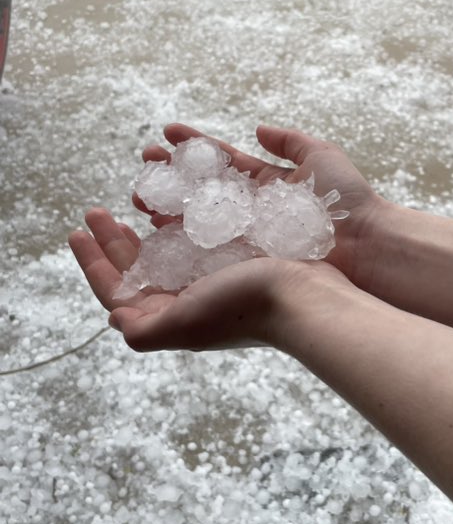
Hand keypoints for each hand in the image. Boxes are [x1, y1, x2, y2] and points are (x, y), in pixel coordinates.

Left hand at [69, 207, 342, 351]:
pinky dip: (180, 214)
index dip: (93, 264)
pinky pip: (198, 232)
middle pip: (139, 266)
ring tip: (133, 194)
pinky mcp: (238, 256)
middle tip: (95, 210)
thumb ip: (144, 329)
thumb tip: (113, 318)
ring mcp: (215, 277)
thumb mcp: (183, 324)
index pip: (119, 291)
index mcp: (174, 314)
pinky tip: (175, 197)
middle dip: (112, 239)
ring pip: (166, 245)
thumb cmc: (243, 309)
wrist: (307, 298)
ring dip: (144, 221)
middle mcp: (191, 298)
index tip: (76, 232)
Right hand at [136, 123, 387, 289]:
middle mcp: (250, 213)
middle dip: (170, 177)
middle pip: (200, 192)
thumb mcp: (321, 157)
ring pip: (196, 221)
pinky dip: (177, 243)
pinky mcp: (244, 262)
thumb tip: (258, 128)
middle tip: (143, 164)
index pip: (221, 161)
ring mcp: (245, 238)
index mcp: (266, 186)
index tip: (166, 132)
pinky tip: (153, 233)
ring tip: (139, 198)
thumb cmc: (349, 201)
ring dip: (165, 208)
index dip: (193, 146)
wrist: (365, 246)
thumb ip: (290, 142)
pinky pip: (204, 252)